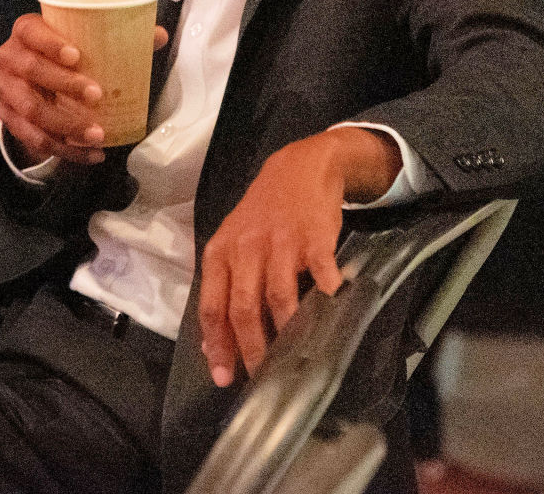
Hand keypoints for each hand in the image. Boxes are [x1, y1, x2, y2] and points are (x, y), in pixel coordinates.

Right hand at [0, 13, 167, 166]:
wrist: (27, 77)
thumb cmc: (59, 53)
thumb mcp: (79, 39)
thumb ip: (118, 36)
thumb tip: (159, 35)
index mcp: (26, 33)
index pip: (30, 31)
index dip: (49, 43)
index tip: (76, 56)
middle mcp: (10, 58)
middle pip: (31, 70)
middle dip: (64, 84)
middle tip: (97, 95)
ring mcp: (6, 90)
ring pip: (32, 110)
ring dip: (66, 125)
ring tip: (98, 134)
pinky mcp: (9, 118)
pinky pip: (33, 138)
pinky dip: (64, 150)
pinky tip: (89, 154)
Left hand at [197, 126, 402, 387]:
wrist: (299, 168)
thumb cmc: (263, 216)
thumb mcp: (232, 244)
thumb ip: (223, 289)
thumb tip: (214, 342)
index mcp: (220, 254)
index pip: (212, 307)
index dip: (218, 345)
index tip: (224, 376)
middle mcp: (245, 249)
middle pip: (243, 307)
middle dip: (251, 348)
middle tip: (261, 376)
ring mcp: (280, 242)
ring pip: (278, 296)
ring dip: (286, 331)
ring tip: (293, 357)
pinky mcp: (313, 236)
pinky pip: (319, 270)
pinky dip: (326, 291)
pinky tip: (330, 307)